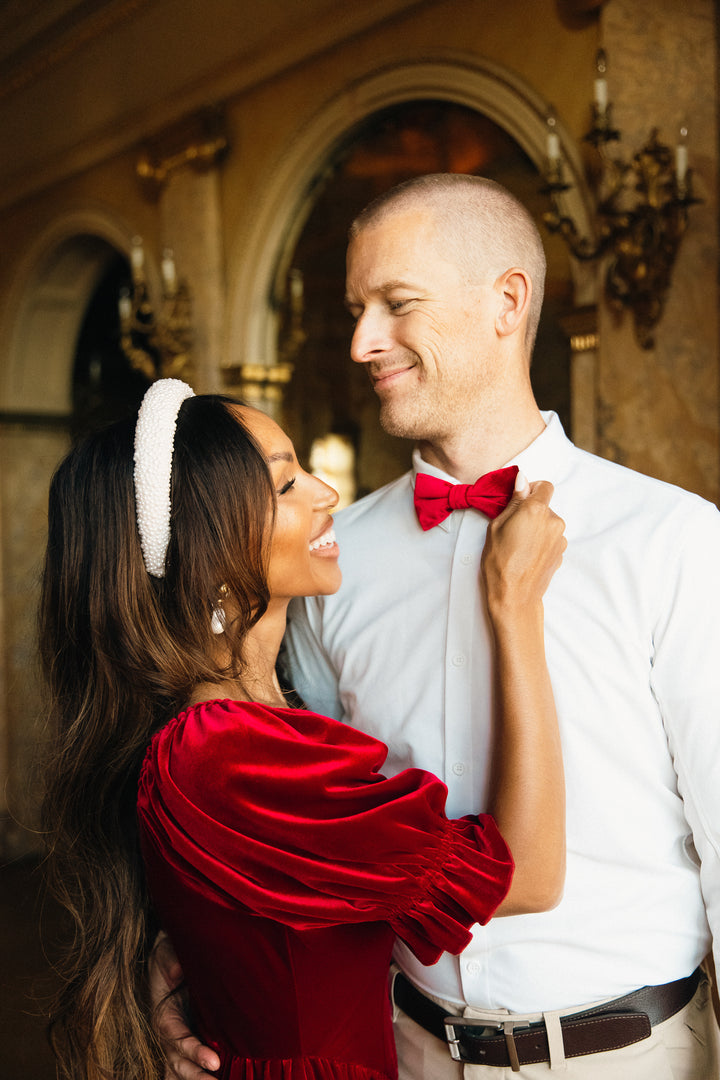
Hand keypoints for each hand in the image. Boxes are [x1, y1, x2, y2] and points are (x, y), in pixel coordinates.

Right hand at [150, 932, 220, 1078]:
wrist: (170, 957)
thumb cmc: (170, 955)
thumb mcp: (167, 952)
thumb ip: (171, 960)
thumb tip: (178, 970)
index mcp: (163, 1014)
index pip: (176, 1038)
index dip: (193, 1051)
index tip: (214, 1061)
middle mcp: (168, 1033)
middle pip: (177, 1062)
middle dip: (196, 1076)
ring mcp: (175, 1041)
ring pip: (179, 1069)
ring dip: (195, 1079)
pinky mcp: (187, 1040)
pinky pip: (185, 1064)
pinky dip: (195, 1073)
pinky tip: (213, 1079)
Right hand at [481, 473, 565, 616]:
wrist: (515, 597)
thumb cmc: (499, 562)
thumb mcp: (497, 526)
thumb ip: (514, 500)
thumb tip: (522, 479)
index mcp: (536, 510)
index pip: (544, 486)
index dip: (532, 489)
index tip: (520, 498)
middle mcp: (553, 521)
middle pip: (545, 506)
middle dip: (530, 512)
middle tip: (511, 527)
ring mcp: (560, 539)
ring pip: (548, 523)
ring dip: (536, 528)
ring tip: (518, 545)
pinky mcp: (561, 553)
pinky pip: (551, 539)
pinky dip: (541, 542)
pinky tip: (526, 555)